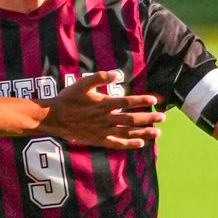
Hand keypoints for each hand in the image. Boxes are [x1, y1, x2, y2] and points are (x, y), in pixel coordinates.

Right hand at [43, 71, 161, 149]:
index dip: (142, 100)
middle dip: (149, 118)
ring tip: (157, 132)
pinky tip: (141, 143)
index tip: (154, 100)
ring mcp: (103, 130)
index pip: (127, 102)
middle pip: (132, 119)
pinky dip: (129, 144)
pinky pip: (117, 143)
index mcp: (103, 103)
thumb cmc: (68, 98)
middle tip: (162, 118)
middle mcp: (106, 118)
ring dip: (144, 132)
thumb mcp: (81, 83)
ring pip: (128, 132)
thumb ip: (99, 77)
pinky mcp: (99, 139)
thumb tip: (116, 74)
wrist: (54, 117)